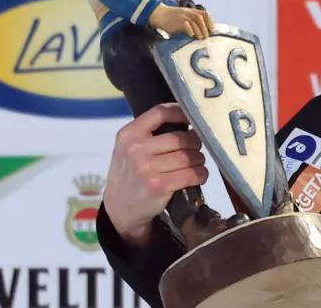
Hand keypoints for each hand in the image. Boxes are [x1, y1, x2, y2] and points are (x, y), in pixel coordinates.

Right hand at [102, 104, 208, 247]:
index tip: (192, 117)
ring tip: (197, 163)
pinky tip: (199, 175)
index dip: (181, 112)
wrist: (119, 208)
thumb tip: (188, 119)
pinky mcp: (159, 185)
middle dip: (195, 143)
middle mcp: (136, 149)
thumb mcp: (129, 148)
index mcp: (129, 134)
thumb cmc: (130, 173)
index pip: (160, 112)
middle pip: (181, 137)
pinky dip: (201, 174)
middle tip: (196, 149)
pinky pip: (191, 174)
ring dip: (199, 160)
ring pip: (189, 156)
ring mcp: (147, 168)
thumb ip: (150, 133)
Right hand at [148, 4, 213, 38]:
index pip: (204, 14)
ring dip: (199, 30)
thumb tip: (202, 32)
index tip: (212, 30)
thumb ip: (192, 21)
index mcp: (191, 11)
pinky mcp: (177, 21)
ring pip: (195, 21)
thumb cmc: (172, 18)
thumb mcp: (184, 17)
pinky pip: (186, 25)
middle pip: (201, 18)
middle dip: (205, 28)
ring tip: (200, 37)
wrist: (159, 14)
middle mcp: (188, 12)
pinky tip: (191, 35)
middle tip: (206, 36)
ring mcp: (183, 16)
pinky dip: (190, 30)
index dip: (210, 22)